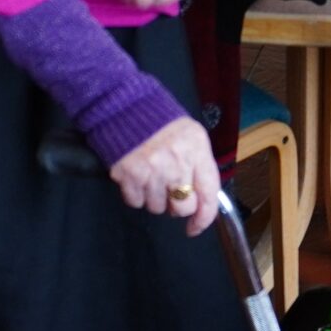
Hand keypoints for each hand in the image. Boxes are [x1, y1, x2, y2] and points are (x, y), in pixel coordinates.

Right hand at [109, 116, 221, 235]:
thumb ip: (198, 163)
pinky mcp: (127, 175)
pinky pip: (135, 202)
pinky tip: (135, 176)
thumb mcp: (189, 134)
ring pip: (157, 207)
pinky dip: (135, 194)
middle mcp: (176, 162)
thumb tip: (201, 196)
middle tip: (169, 191)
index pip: (208, 193)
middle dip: (177, 206)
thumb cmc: (159, 120)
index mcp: (196, 149)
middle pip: (183, 207)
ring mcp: (150, 169)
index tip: (196, 226)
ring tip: (150, 176)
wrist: (122, 104)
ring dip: (154, 198)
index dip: (204, 217)